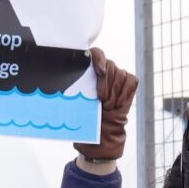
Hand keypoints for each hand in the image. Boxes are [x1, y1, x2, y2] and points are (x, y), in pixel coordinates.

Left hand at [74, 49, 138, 167]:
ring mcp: (118, 76)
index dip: (99, 59)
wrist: (102, 133)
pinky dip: (125, 93)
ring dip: (114, 92)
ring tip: (108, 105)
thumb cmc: (86, 118)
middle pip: (110, 64)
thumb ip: (73, 90)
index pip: (96, 53)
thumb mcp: (75, 103)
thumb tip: (58, 83)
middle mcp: (105, 70)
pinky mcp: (129, 83)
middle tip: (101, 99)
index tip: (99, 71)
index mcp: (89, 70)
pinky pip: (130, 81)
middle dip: (106, 83)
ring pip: (120, 73)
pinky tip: (118, 103)